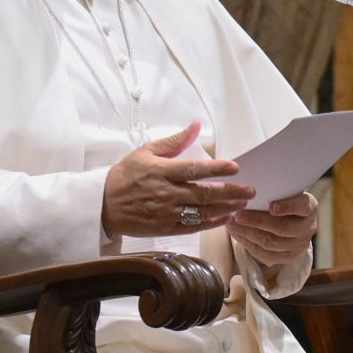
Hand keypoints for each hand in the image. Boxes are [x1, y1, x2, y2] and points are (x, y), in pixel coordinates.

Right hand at [102, 121, 253, 237]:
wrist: (103, 205)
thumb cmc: (124, 175)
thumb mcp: (145, 151)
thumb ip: (174, 141)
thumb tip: (196, 125)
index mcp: (161, 171)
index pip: (194, 169)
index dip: (217, 169)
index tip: (236, 167)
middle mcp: (165, 193)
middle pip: (204, 193)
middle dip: (230, 192)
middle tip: (249, 190)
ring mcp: (166, 212)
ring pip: (202, 212)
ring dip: (225, 208)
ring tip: (242, 204)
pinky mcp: (165, 228)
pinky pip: (193, 227)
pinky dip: (211, 223)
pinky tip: (225, 218)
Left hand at [226, 191, 317, 265]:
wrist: (290, 220)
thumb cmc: (283, 199)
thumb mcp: (284, 192)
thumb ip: (273, 190)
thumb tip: (248, 188)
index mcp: (310, 207)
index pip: (302, 206)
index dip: (287, 207)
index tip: (271, 206)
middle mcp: (308, 228)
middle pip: (282, 227)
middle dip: (257, 221)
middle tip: (238, 214)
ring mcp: (298, 245)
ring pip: (271, 242)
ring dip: (248, 233)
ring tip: (232, 223)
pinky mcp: (286, 257)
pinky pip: (264, 254)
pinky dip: (247, 243)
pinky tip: (235, 233)